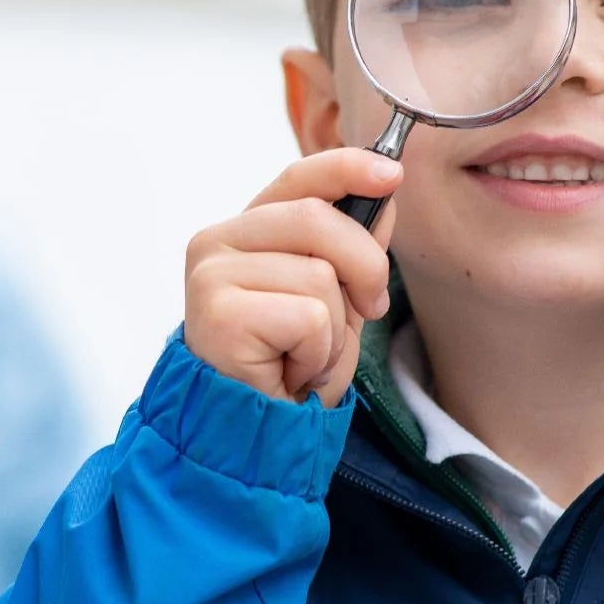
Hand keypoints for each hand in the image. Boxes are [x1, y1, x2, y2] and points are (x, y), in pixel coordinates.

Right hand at [185, 148, 399, 406]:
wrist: (251, 436)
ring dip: (334, 329)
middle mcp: (217, 243)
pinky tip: (290, 370)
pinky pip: (308, 316)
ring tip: (304, 356)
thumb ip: (351, 247)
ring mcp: (212, 276)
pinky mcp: (219, 313)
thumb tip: (383, 196)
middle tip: (366, 311)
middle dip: (364, 267)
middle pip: (318, 220)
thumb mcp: (334, 300)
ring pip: (319, 275)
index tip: (392, 174)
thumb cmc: (285, 370)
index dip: (346, 168)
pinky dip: (317, 353)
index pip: (297, 180)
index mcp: (244, 232)